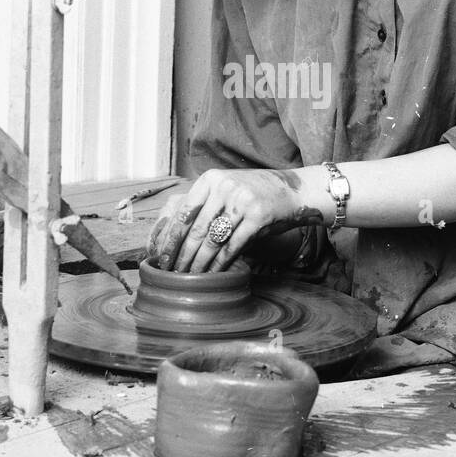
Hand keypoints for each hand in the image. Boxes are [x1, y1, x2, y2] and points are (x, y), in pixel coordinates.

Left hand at [145, 168, 324, 273]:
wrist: (294, 191)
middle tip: (172, 272)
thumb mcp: (226, 189)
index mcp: (211, 179)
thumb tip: (173, 236)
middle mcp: (224, 187)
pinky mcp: (258, 217)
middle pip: (195, 229)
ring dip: (198, 263)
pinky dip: (220, 264)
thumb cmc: (254, 194)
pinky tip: (212, 274)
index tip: (161, 256)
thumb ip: (204, 205)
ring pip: (212, 241)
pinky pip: (232, 247)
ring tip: (189, 277)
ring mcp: (242, 201)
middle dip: (181, 255)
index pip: (183, 212)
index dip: (170, 237)